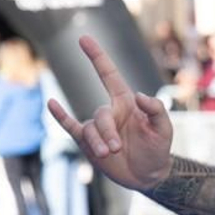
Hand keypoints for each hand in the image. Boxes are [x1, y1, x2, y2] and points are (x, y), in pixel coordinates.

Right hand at [47, 36, 173, 190]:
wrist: (147, 175)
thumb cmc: (157, 148)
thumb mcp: (164, 129)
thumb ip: (156, 109)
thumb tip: (139, 94)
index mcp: (127, 103)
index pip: (109, 74)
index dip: (97, 57)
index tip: (84, 39)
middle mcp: (110, 112)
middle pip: (100, 116)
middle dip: (108, 133)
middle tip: (117, 148)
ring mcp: (97, 127)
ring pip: (89, 129)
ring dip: (97, 142)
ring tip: (109, 153)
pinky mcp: (88, 142)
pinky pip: (70, 126)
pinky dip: (60, 116)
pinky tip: (51, 104)